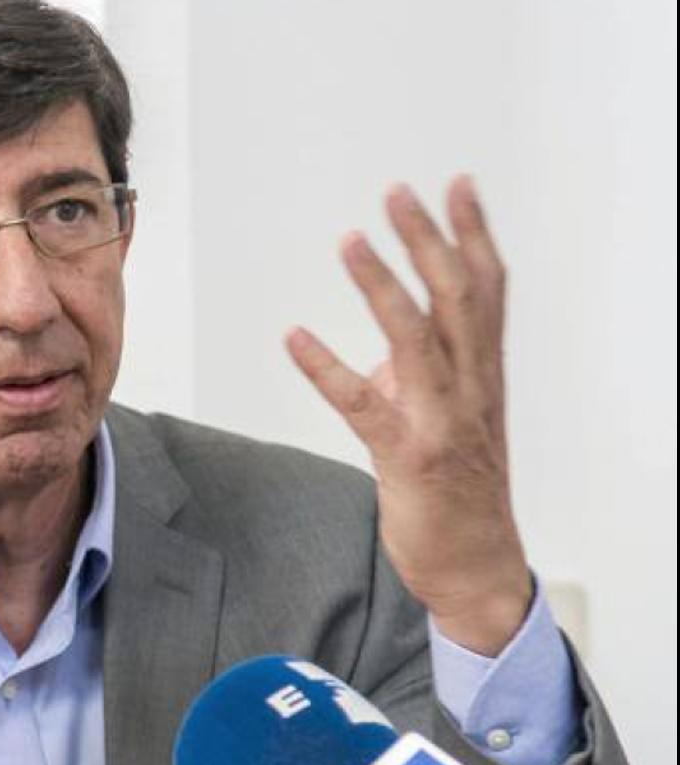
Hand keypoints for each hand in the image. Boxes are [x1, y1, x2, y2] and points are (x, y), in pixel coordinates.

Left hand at [286, 176, 531, 656]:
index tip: (458, 183)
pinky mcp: (406, 457)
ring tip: (351, 240)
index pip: (486, 289)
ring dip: (381, 287)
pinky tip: (293, 336)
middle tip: (397, 191)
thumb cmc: (462, 487)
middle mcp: (470, 389)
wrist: (477, 565)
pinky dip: (326, 367)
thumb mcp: (454, 418)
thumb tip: (388, 350)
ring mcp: (441, 422)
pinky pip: (362, 403)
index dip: (474, 234)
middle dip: (428, 240)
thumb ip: (426, 375)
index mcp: (483, 374)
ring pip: (416, 340)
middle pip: (456, 299)